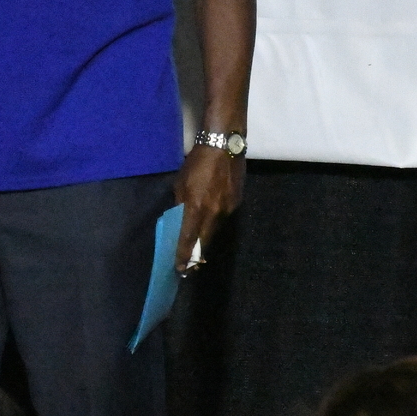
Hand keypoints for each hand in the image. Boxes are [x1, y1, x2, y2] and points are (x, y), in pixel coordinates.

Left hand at [173, 144, 241, 273]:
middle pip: (204, 241)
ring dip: (205, 237)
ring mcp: (228, 209)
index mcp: (197, 207)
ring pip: (214, 231)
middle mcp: (214, 213)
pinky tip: (210, 218)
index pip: (189, 238)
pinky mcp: (237, 203)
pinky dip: (215, 222)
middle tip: (188, 264)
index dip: (183, 255)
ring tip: (198, 243)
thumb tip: (181, 219)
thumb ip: (181, 204)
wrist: (225, 146)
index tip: (180, 269)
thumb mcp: (181, 183)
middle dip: (196, 253)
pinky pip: (223, 219)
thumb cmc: (197, 162)